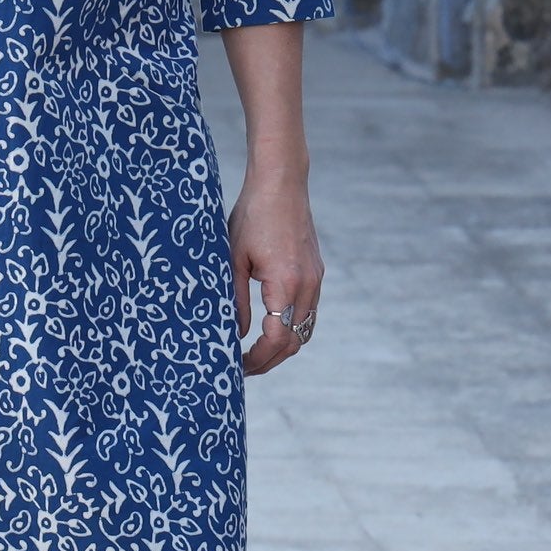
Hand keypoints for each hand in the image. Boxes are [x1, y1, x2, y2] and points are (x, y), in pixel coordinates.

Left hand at [227, 172, 322, 375]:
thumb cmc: (251, 216)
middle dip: (270, 359)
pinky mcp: (316, 271)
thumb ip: (236, 299)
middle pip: (295, 341)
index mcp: (285, 283)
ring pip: (305, 328)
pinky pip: (308, 310)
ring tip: (256, 352)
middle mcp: (307, 285)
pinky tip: (270, 325)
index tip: (239, 366)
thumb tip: (237, 334)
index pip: (277, 339)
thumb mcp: (234, 258)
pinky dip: (292, 326)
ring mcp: (316, 279)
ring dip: (283, 345)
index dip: (259, 359)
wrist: (281, 183)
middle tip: (244, 367)